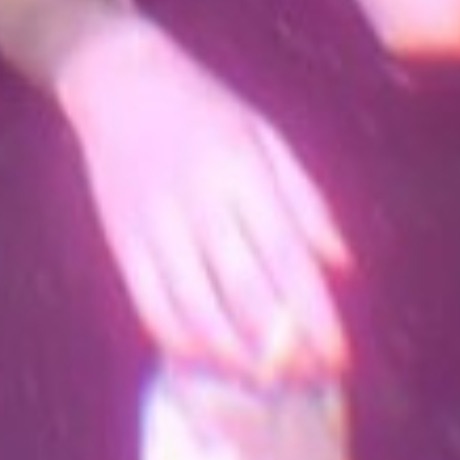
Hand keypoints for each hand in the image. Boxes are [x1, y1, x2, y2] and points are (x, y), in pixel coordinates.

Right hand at [52, 13, 349, 385]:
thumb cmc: (205, 107)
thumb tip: (341, 266)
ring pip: (198, 312)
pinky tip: (209, 356)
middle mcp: (200, 203)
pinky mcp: (122, 241)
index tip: (339, 356)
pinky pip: (152, 308)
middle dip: (282, 349)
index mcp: (244, 173)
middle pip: (246, 296)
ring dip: (236, 356)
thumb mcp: (266, 135)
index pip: (286, 259)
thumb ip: (306, 200)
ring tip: (265, 377)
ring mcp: (156, 225)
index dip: (315, 316)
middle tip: (308, 379)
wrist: (118, 79)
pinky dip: (182, 342)